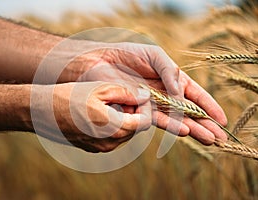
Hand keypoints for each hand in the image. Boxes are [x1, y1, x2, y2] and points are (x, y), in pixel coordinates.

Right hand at [32, 81, 150, 152]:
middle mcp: (110, 143)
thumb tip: (145, 96)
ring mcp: (100, 147)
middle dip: (133, 111)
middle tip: (120, 96)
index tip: (137, 94)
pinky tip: (97, 112)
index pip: (145, 122)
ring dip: (122, 118)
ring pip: (124, 133)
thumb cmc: (70, 97)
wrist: (42, 111)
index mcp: (115, 128)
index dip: (145, 107)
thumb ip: (127, 93)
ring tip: (106, 103)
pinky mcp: (92, 148)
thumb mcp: (101, 89)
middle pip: (135, 128)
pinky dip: (111, 125)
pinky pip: (111, 137)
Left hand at [53, 41, 227, 144]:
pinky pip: (158, 118)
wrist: (101, 61)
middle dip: (205, 124)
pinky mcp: (139, 110)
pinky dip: (172, 125)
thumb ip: (169, 72)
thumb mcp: (155, 56)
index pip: (194, 95)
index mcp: (171, 80)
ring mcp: (153, 104)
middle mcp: (165, 94)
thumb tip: (181, 93)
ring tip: (209, 140)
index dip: (209, 107)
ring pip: (177, 119)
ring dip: (194, 129)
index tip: (222, 120)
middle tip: (221, 139)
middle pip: (189, 111)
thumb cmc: (127, 54)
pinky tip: (185, 131)